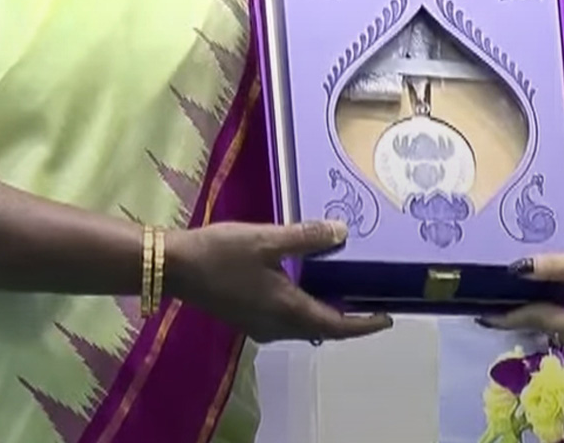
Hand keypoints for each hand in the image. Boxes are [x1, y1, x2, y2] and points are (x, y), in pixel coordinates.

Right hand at [167, 220, 391, 343]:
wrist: (175, 268)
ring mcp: (260, 325)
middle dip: (348, 321)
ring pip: (303, 327)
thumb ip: (307, 237)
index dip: (364, 325)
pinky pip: (287, 322)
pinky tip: (305, 288)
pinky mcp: (247, 319)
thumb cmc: (223, 253)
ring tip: (344, 293)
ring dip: (326, 315)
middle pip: (322, 330)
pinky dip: (305, 310)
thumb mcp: (268, 238)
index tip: (387, 319)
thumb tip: (342, 232)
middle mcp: (277, 326)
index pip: (336, 326)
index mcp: (287, 310)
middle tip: (370, 303)